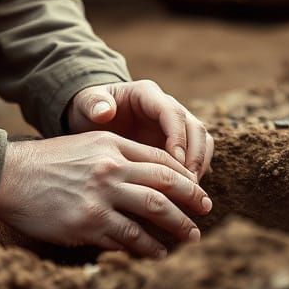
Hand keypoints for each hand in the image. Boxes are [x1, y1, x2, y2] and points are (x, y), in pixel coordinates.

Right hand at [0, 132, 212, 257]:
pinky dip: (149, 247)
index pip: (159, 159)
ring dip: (178, 226)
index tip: (196, 187)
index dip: (183, 175)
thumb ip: (115, 153)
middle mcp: (110, 168)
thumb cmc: (46, 162)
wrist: (11, 177)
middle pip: (165, 183)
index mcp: (110, 144)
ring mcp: (101, 196)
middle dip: (191, 199)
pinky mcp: (90, 223)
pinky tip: (158, 253)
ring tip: (191, 236)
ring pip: (154, 211)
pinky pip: (130, 238)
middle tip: (206, 210)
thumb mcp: (84, 145)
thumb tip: (148, 172)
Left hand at [66, 80, 213, 178]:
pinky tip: (185, 194)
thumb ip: (93, 104)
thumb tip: (105, 112)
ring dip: (200, 165)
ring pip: (202, 141)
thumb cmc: (89, 110)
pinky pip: (197, 156)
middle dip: (195, 155)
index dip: (178, 136)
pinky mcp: (178, 143)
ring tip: (189, 191)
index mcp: (147, 94)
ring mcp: (175, 126)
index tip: (176, 161)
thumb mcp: (85, 104)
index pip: (172, 112)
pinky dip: (197, 172)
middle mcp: (167, 107)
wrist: (93, 119)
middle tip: (188, 183)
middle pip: (195, 127)